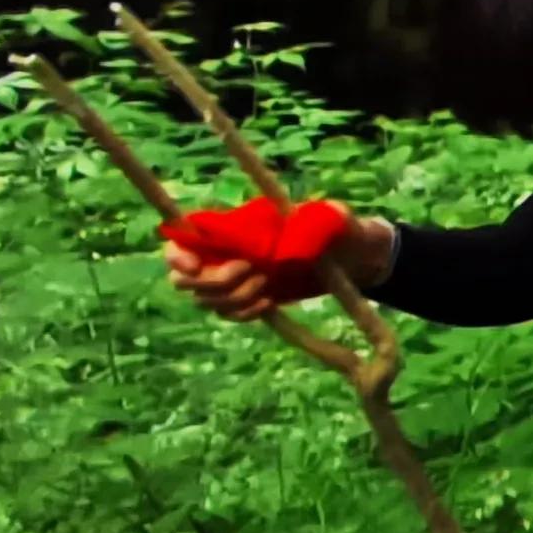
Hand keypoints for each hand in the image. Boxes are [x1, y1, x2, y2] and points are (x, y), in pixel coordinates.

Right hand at [160, 198, 384, 320]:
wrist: (355, 257)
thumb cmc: (340, 228)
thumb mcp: (332, 219)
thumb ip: (312, 222)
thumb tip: (288, 238)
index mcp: (233, 225)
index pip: (181, 238)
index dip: (178, 256)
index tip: (196, 267)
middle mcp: (225, 251)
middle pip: (183, 278)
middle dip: (211, 281)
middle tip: (250, 270)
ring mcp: (234, 277)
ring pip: (205, 299)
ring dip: (232, 298)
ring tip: (267, 285)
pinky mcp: (248, 298)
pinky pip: (227, 314)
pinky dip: (243, 314)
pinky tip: (268, 304)